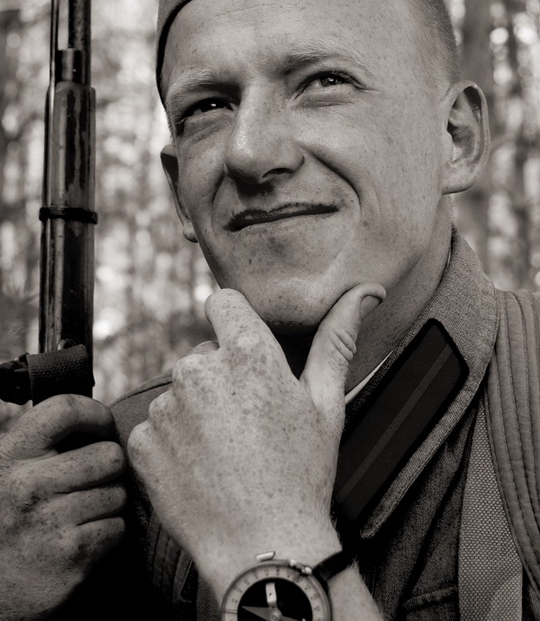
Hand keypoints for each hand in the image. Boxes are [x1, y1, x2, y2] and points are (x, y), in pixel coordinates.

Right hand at [0, 394, 125, 619]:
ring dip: (109, 504)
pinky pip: (117, 527)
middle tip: (94, 481)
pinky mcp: (72, 554)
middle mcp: (29, 485)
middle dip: (110, 469)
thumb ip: (43, 444)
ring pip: (117, 494)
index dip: (96, 414)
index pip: (65, 410)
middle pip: (109, 456)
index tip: (103, 427)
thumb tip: (95, 420)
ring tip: (83, 513)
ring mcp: (50, 521)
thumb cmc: (11, 518)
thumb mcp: (12, 470)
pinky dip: (108, 533)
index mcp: (13, 455)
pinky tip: (84, 536)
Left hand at [128, 283, 383, 600]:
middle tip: (247, 421)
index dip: (235, 325)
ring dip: (195, 411)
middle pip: (203, 354)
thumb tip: (366, 292)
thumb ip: (337, 338)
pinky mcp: (143, 441)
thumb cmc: (303, 473)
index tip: (246, 355)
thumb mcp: (326, 403)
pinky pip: (156, 426)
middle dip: (220, 377)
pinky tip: (200, 468)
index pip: (222, 302)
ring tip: (225, 451)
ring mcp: (166, 406)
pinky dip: (173, 442)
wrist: (264, 547)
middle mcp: (198, 369)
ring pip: (179, 392)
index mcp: (246, 351)